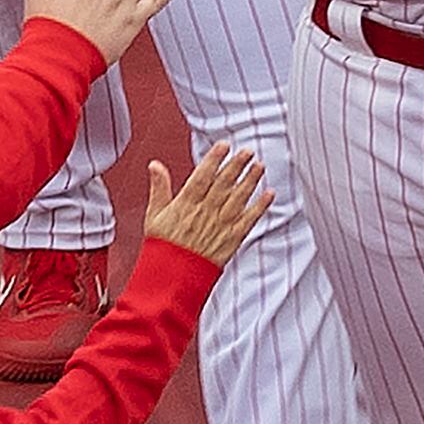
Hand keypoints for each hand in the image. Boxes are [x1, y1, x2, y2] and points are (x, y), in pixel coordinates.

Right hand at [141, 144, 269, 269]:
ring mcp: (220, 226)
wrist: (174, 278)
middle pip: (224, 183)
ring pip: (238, 198)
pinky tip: (268, 195)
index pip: (203, 175)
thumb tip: (155, 165)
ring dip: (251, 181)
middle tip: (248, 151)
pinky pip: (249, 220)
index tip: (224, 145)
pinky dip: (260, 207)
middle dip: (237, 165)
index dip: (215, 159)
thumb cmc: (163, 247)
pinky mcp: (232, 240)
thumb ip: (159, 188)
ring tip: (259, 166)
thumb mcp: (154, 215)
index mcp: (186, 203)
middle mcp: (205, 212)